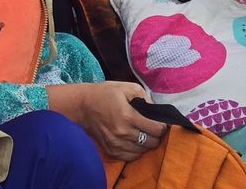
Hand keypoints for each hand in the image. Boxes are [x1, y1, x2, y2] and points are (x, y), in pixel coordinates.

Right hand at [47, 82, 166, 160]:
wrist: (83, 106)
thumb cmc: (105, 94)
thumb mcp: (126, 87)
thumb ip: (144, 96)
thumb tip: (155, 110)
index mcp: (128, 116)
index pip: (155, 129)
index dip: (162, 126)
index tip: (160, 123)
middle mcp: (123, 133)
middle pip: (151, 142)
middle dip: (156, 136)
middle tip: (153, 128)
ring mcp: (116, 144)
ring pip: (142, 151)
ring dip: (146, 144)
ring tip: (143, 134)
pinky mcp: (111, 151)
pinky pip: (131, 157)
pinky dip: (136, 151)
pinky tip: (134, 141)